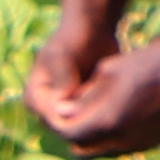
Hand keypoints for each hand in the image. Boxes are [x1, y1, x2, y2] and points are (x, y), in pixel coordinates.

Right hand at [24, 1, 120, 138]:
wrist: (91, 30)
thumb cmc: (73, 40)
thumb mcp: (64, 56)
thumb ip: (63, 79)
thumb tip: (63, 105)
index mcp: (34, 98)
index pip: (52, 122)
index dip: (76, 124)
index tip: (102, 113)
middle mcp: (46, 107)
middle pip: (68, 129)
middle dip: (91, 125)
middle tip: (117, 117)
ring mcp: (66, 108)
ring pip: (83, 127)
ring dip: (100, 123)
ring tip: (122, 113)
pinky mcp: (83, 107)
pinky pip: (94, 120)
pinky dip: (107, 117)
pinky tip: (125, 110)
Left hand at [35, 26, 159, 158]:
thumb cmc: (147, 63)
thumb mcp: (107, 73)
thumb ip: (83, 97)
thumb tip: (62, 112)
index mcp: (108, 121)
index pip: (70, 134)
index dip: (60, 124)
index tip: (57, 113)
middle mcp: (126, 139)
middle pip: (86, 150)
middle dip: (75, 136)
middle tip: (71, 118)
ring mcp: (144, 143)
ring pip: (107, 151)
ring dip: (96, 139)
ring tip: (91, 116)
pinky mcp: (158, 140)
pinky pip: (127, 146)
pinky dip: (116, 138)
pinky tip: (115, 118)